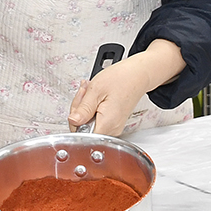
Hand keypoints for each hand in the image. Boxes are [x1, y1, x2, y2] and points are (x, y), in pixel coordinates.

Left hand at [67, 39, 185, 135]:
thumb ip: (83, 109)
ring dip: (84, 106)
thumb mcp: (96, 90)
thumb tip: (73, 121)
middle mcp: (112, 129)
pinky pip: (94, 118)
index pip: (81, 135)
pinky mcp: (112, 122)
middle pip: (83, 128)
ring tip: (90, 92)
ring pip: (87, 122)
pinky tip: (94, 96)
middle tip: (84, 93)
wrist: (137, 75)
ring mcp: (113, 126)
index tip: (79, 105)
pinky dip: (91, 106)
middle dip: (78, 109)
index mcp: (107, 124)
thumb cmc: (121, 79)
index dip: (75, 120)